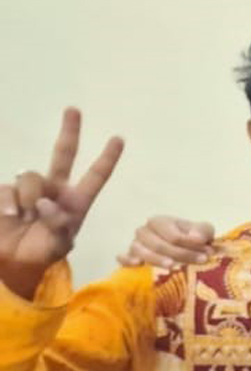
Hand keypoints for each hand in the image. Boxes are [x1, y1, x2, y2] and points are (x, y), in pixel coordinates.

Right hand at [0, 108, 123, 298]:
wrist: (15, 261)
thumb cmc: (43, 252)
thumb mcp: (59, 245)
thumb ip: (58, 225)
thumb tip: (44, 204)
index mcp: (76, 202)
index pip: (95, 177)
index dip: (106, 159)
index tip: (119, 139)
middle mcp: (55, 189)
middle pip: (63, 155)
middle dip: (69, 132)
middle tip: (74, 110)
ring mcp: (30, 189)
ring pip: (32, 177)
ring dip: (28, 198)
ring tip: (25, 218)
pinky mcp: (7, 191)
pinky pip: (9, 188)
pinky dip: (10, 203)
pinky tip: (11, 216)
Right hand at [117, 215, 216, 268]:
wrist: (181, 252)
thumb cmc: (191, 240)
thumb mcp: (202, 232)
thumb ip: (203, 231)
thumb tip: (197, 238)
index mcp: (160, 222)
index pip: (173, 235)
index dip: (190, 244)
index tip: (207, 253)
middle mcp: (144, 231)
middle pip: (159, 244)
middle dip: (181, 254)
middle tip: (199, 262)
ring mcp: (135, 244)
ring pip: (141, 251)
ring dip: (157, 259)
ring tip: (172, 267)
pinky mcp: (129, 258)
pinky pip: (123, 258)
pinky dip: (127, 260)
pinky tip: (138, 265)